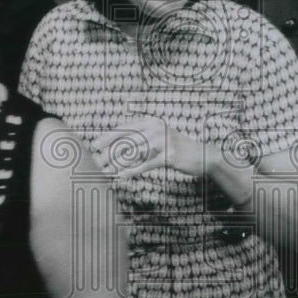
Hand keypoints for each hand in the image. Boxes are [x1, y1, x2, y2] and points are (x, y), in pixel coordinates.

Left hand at [93, 116, 210, 178]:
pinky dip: (132, 171)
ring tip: (106, 170)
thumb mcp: (158, 139)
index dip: (108, 136)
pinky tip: (121, 176)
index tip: (94, 145)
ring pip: (134, 152)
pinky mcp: (169, 155)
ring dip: (118, 163)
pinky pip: (146, 164)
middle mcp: (156, 128)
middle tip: (96, 160)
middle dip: (109, 150)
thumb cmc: (176, 149)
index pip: (125, 128)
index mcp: (152, 121)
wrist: (203, 156)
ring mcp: (164, 141)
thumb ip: (141, 139)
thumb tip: (117, 146)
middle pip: (127, 139)